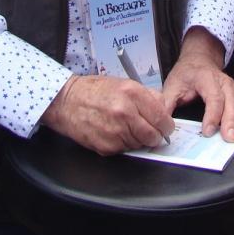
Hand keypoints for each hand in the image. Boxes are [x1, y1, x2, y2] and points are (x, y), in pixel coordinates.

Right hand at [40, 74, 172, 154]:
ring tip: (125, 127)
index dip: (166, 126)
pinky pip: (124, 150)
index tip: (165, 127)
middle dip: (155, 136)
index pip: (162, 118)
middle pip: (153, 136)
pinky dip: (123, 144)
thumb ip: (148, 97)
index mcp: (133, 94)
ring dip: (137, 140)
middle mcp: (125, 113)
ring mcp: (115, 131)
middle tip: (150, 132)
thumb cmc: (95, 91)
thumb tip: (164, 111)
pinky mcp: (106, 146)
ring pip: (139, 145)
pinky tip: (114, 132)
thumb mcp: (125, 83)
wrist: (67, 102)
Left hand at [163, 27, 233, 141]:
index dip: (212, 115)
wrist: (199, 59)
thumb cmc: (186, 74)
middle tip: (231, 138)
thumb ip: (166, 104)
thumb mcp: (172, 85)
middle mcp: (224, 81)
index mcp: (206, 78)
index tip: (208, 131)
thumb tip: (161, 123)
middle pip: (232, 101)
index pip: (212, 97)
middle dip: (232, 120)